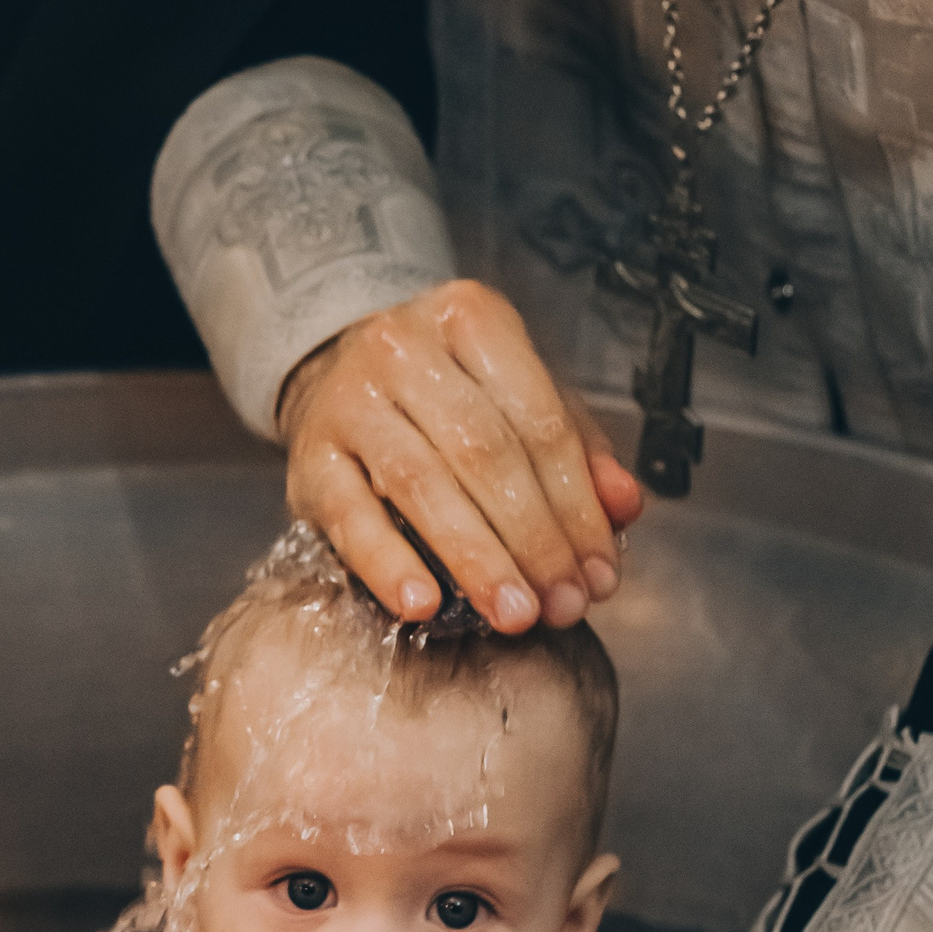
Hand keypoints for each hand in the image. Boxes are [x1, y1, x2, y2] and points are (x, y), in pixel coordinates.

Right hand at [277, 281, 644, 633]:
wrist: (334, 376)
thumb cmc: (442, 394)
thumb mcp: (516, 398)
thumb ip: (576, 449)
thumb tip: (625, 507)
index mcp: (469, 318)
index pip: (539, 421)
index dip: (577, 505)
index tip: (599, 572)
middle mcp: (403, 349)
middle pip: (484, 453)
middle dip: (534, 539)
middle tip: (563, 604)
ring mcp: (348, 401)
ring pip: (422, 484)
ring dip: (476, 559)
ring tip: (512, 613)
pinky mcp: (307, 459)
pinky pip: (350, 517)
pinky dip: (388, 565)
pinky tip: (422, 605)